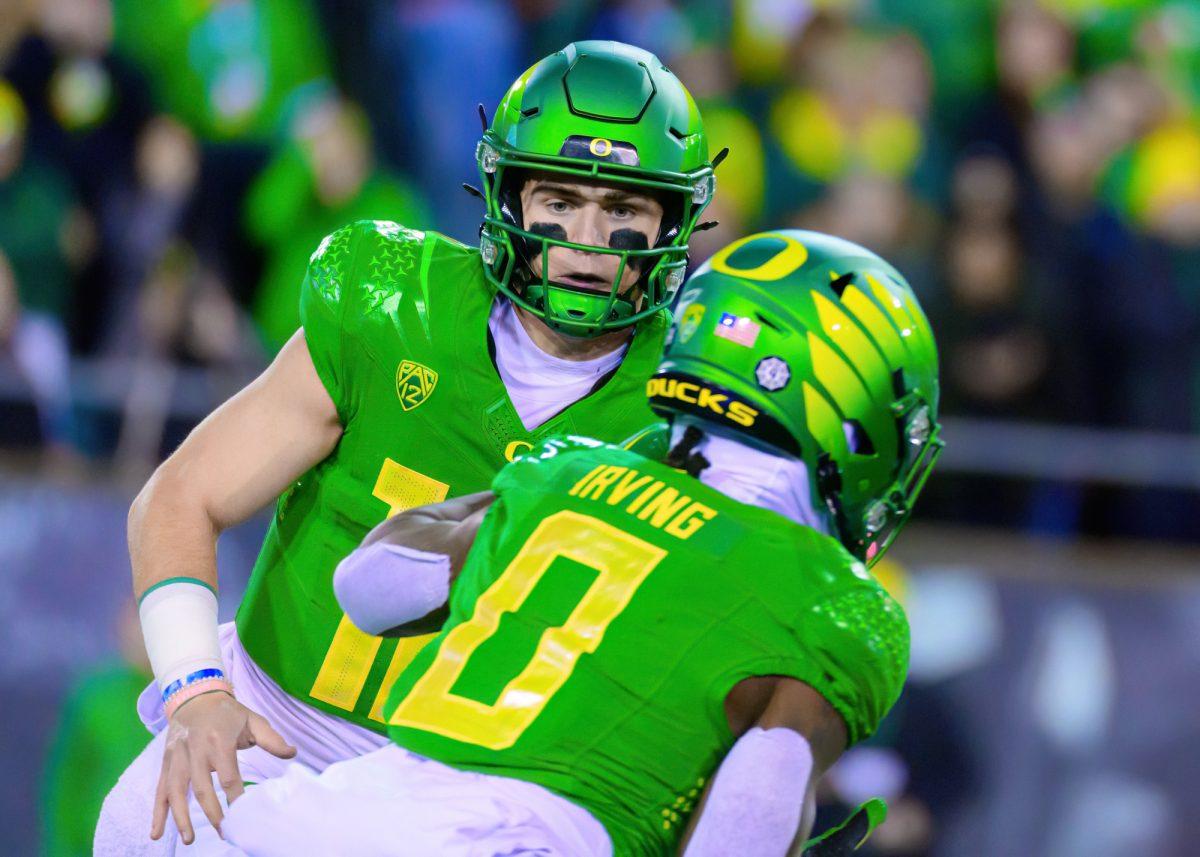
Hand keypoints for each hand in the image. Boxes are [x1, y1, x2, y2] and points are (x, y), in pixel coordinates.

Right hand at [150, 691, 295, 843]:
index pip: (228, 775)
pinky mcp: (166, 762)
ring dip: (181, 817)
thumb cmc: (228, 713)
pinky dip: (157, 812)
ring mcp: (178, 757)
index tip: (244, 813)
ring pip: (176, 791)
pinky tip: (155, 833)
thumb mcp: (253, 720)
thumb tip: (293, 753)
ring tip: (189, 838)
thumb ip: (272, 739)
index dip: (235, 795)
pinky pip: (160, 790)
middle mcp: (196, 750)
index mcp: (219, 740)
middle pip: (202, 787)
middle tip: (224, 832)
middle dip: (212, 812)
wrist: (195, 696)